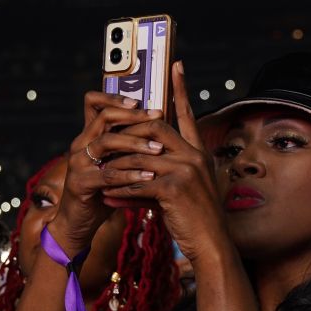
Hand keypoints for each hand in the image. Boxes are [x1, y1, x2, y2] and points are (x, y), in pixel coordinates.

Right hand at [50, 92, 156, 254]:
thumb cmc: (103, 191)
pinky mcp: (80, 183)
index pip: (94, 103)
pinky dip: (129, 175)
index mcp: (89, 135)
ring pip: (106, 142)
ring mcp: (78, 163)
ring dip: (135, 144)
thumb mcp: (116, 164)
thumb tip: (160, 128)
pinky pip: (107, 174)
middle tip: (158, 118)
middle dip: (133, 116)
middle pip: (104, 117)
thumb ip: (129, 146)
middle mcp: (80, 144)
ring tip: (159, 149)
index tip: (141, 101)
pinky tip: (148, 177)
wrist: (79, 222)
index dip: (115, 97)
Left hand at [95, 62, 229, 263]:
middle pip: (154, 128)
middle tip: (105, 136)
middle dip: (127, 132)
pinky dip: (119, 192)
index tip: (176, 65)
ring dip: (116, 168)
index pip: (188, 114)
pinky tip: (106, 198)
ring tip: (97, 174)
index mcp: (199, 153)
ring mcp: (186, 170)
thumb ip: (160, 175)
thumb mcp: (183, 191)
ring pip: (139, 158)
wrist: (212, 246)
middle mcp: (194, 156)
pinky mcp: (174, 188)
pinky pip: (137, 184)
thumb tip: (130, 173)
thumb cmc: (196, 221)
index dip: (181, 89)